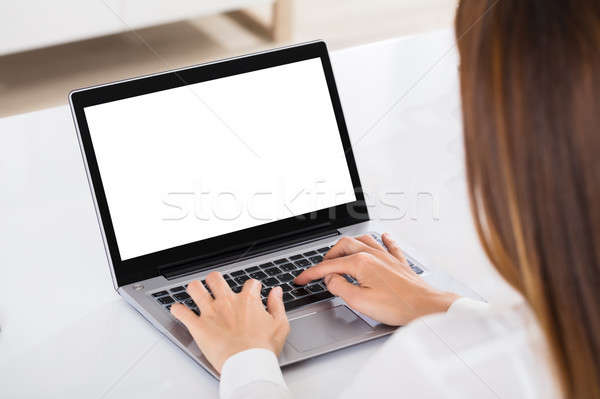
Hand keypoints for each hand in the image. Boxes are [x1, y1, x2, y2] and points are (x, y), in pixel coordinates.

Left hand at [170, 273, 289, 372]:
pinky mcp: (198, 326)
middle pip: (216, 279)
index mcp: (247, 300)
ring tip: (195, 291)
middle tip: (216, 286)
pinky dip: (177, 310)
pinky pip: (181, 312)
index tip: (252, 291)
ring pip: (195, 289)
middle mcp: (227, 302)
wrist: (247, 363)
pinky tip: (178, 309)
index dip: (252, 287)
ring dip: (194, 289)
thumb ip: (277, 305)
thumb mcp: (280, 324)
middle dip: (215, 280)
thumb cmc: (263, 348)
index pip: (250, 283)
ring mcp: (211, 312)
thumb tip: (276, 292)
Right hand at [294, 234, 459, 325]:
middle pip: (344, 246)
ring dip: (348, 245)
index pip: (328, 266)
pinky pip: (389, 245)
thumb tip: (330, 279)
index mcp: (360, 263)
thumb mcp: (359, 301)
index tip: (301, 279)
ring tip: (340, 253)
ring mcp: (387, 257)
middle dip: (328, 255)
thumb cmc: (397, 305)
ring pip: (363, 241)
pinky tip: (383, 236)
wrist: (425, 306)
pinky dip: (382, 240)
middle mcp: (373, 255)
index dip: (311, 273)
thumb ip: (339, 287)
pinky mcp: (399, 263)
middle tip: (320, 269)